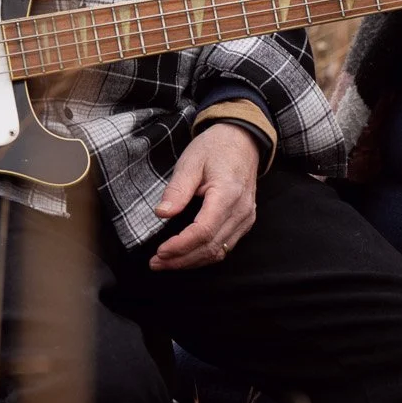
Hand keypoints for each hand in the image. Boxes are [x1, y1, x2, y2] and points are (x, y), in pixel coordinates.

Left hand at [150, 124, 260, 270]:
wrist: (242, 140)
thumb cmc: (215, 148)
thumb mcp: (191, 161)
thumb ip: (177, 189)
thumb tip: (162, 214)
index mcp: (228, 194)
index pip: (203, 231)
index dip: (180, 246)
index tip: (159, 252)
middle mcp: (241, 211)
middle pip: (211, 247)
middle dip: (181, 259)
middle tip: (155, 263)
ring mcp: (246, 218)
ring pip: (219, 252)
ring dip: (191, 261)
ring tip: (166, 262)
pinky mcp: (245, 222)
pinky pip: (226, 247)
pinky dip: (204, 255)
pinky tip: (186, 256)